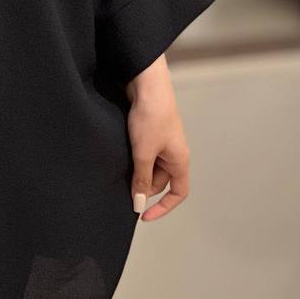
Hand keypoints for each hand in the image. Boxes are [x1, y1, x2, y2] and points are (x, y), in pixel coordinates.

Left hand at [124, 54, 190, 221]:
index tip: (144, 216)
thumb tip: (139, 204)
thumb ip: (141, 180)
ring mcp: (162, 140)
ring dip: (136, 170)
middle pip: (160, 180)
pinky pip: (143, 151)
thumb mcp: (144, 153)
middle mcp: (174, 151)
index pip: (178, 193)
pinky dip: (133, 157)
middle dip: (143, 186)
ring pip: (149, 165)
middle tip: (123, 187)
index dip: (163, 207)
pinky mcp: (150, 130)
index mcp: (180, 160)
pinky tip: (119, 154)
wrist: (146, 83)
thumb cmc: (151, 116)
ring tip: (120, 167)